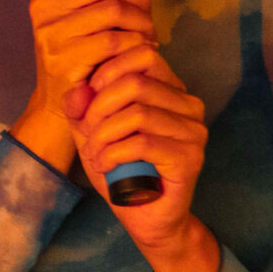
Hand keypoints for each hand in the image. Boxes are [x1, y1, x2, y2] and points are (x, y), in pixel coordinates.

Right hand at [12, 0, 174, 176]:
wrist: (60, 103)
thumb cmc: (84, 52)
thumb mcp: (100, 14)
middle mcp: (42, 5)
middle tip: (146, 14)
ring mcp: (50, 32)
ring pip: (115, 9)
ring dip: (142, 22)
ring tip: (146, 35)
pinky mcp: (64, 59)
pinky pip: (115, 40)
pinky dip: (136, 44)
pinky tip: (139, 51)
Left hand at [73, 42, 208, 243]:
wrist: (146, 217)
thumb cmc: (121, 169)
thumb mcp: (91, 132)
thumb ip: (81, 107)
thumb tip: (78, 88)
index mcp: (170, 89)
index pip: (142, 54)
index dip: (107, 71)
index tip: (88, 100)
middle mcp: (188, 104)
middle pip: (135, 82)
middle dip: (99, 107)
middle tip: (88, 133)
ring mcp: (194, 131)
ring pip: (137, 113)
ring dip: (104, 135)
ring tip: (95, 154)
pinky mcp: (190, 157)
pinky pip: (143, 143)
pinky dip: (114, 153)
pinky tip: (106, 166)